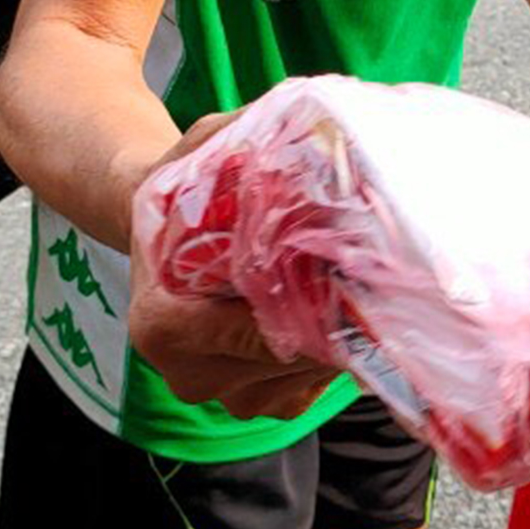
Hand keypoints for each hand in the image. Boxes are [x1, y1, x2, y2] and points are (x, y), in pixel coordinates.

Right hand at [126, 113, 336, 415]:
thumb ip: (249, 138)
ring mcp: (225, 396)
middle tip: (369, 263)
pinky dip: (334, 348)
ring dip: (339, 330)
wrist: (160, 226)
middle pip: (293, 355)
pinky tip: (331, 305)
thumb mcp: (205, 146)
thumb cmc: (183, 184)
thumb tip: (322, 125)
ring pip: (311, 373)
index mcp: (162, 321)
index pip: (260, 332)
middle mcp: (187, 373)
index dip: (315, 300)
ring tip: (347, 276)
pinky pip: (316, 385)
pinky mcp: (262, 403)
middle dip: (336, 310)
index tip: (354, 264)